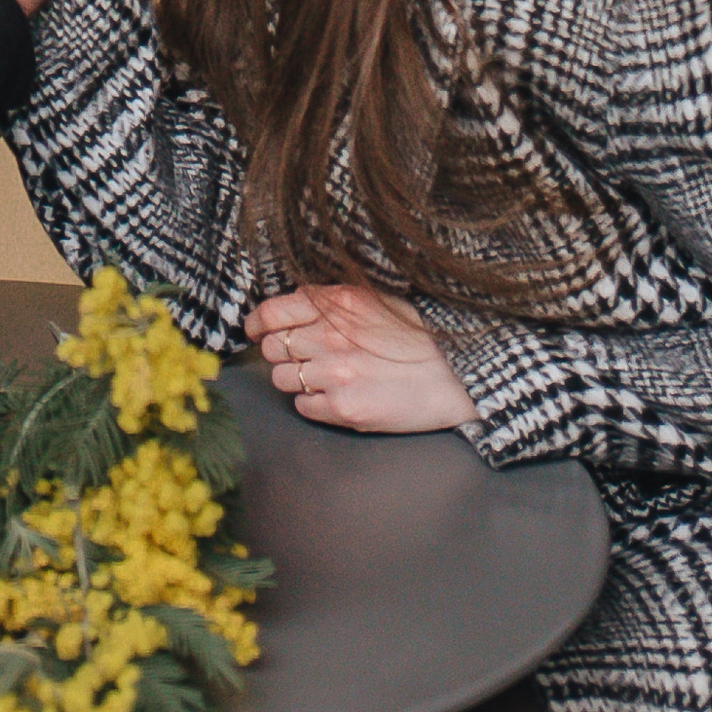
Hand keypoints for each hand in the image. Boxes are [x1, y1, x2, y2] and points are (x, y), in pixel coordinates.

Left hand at [247, 284, 478, 434]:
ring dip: (295, 380)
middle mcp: (330, 337)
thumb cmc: (418, 338)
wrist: (455, 377)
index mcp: (338, 305)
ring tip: (323, 379)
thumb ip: (333, 302)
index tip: (256, 330)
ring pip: (282, 379)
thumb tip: (294, 305)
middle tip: (300, 357)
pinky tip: (336, 397)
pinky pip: (303, 406)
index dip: (258, 323)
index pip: (272, 312)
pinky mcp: (343, 409)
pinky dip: (313, 403)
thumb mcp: (376, 302)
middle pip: (272, 348)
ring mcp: (335, 375)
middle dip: (281, 353)